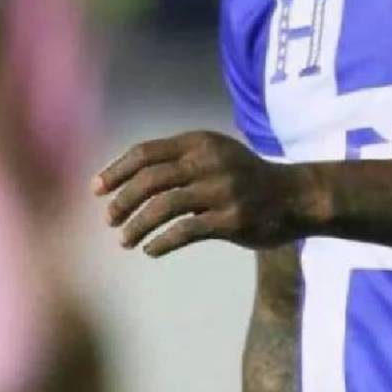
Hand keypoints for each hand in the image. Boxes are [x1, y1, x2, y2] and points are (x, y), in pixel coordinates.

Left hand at [91, 131, 307, 256]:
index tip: (96, 190)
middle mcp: (209, 162)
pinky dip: (161, 242)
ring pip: (163, 207)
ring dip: (136, 226)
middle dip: (122, 201)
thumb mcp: (214, 154)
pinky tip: (150, 249)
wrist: (295, 196)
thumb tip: (126, 177)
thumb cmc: (245, 177)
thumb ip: (178, 159)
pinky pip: (186, 231)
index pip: (145, 152)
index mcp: (200, 142)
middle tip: (109, 219)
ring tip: (124, 240)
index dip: (116, 171)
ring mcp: (221, 191)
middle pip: (149, 180)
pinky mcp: (231, 219)